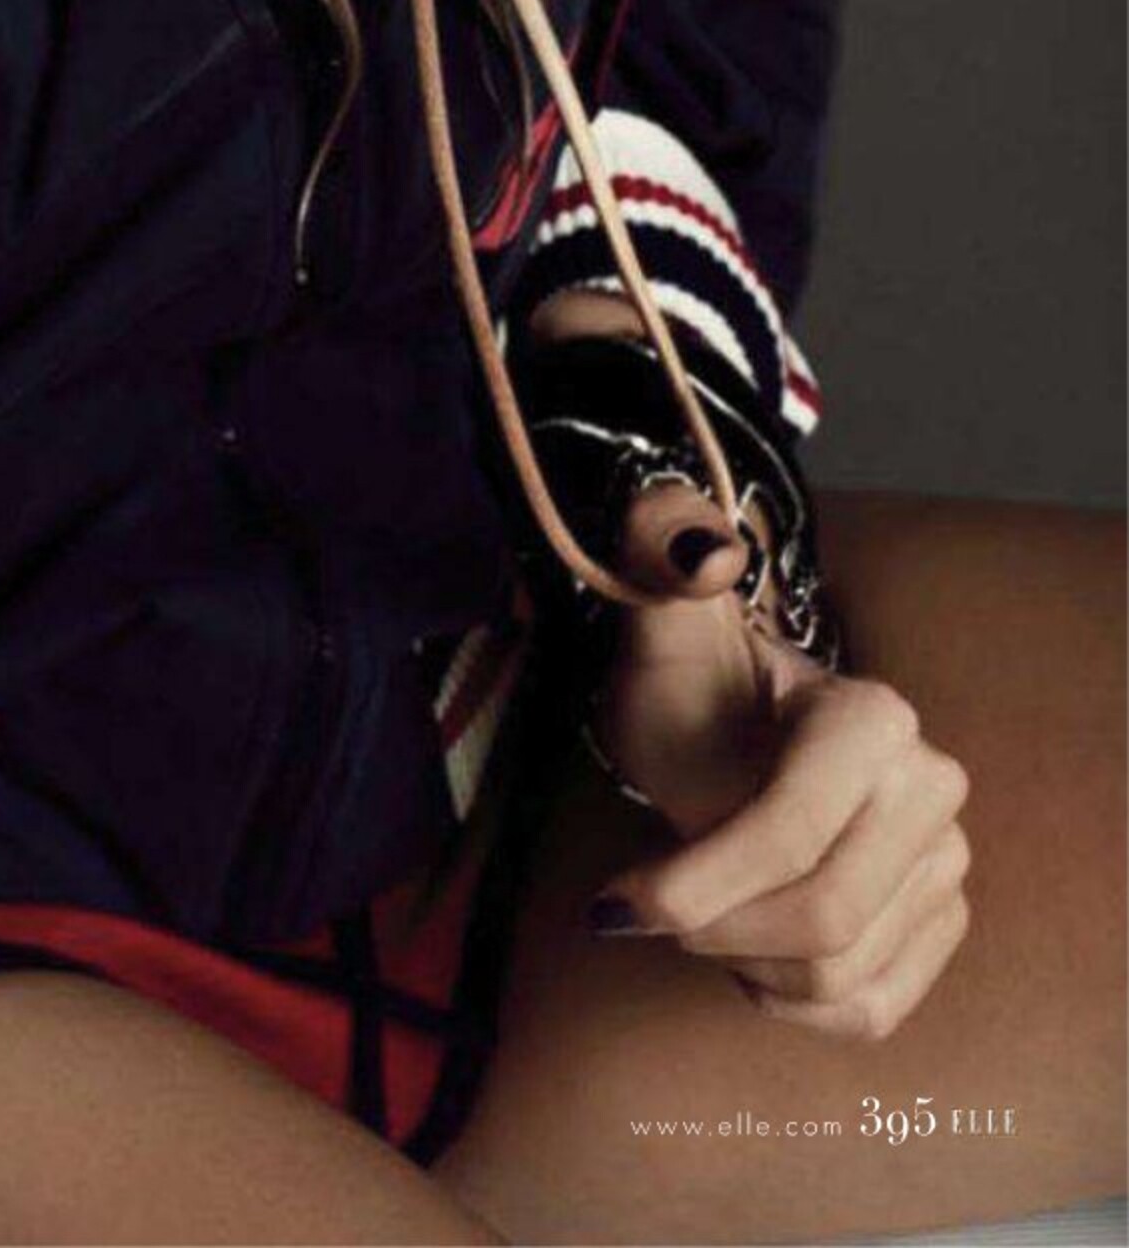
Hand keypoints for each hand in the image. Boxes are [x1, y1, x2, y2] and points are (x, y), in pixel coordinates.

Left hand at [584, 478, 972, 1040]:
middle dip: (714, 930)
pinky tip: (746, 954)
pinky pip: (870, 1011)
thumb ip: (660, 553)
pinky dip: (793, 1002)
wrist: (731, 730)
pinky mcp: (939, 925)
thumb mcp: (658, 627)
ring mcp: (946, 862)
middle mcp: (931, 790)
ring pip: (841, 973)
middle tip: (646, 912)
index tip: (614, 905)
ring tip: (699, 915)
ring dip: (745, 965)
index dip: (695, 884)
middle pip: (822, 918)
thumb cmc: (687, 683)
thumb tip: (700, 549)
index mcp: (873, 719)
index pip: (790, 833)